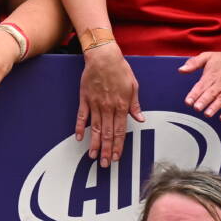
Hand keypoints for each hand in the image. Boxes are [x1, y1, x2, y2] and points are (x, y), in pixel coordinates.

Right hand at [75, 44, 143, 166]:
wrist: (103, 56)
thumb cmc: (120, 69)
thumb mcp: (133, 86)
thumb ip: (135, 105)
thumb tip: (140, 119)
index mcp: (122, 105)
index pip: (120, 131)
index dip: (118, 146)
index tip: (116, 157)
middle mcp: (108, 107)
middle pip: (106, 133)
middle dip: (106, 150)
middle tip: (104, 164)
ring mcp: (95, 103)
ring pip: (94, 128)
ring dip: (94, 143)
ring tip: (92, 156)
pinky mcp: (85, 98)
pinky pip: (82, 116)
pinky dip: (80, 127)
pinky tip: (79, 137)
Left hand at [180, 46, 220, 120]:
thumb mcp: (208, 56)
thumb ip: (193, 63)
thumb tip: (181, 69)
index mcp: (211, 75)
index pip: (200, 86)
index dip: (194, 94)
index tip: (188, 102)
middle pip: (211, 93)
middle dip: (203, 101)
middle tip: (197, 108)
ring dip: (214, 107)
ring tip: (207, 114)